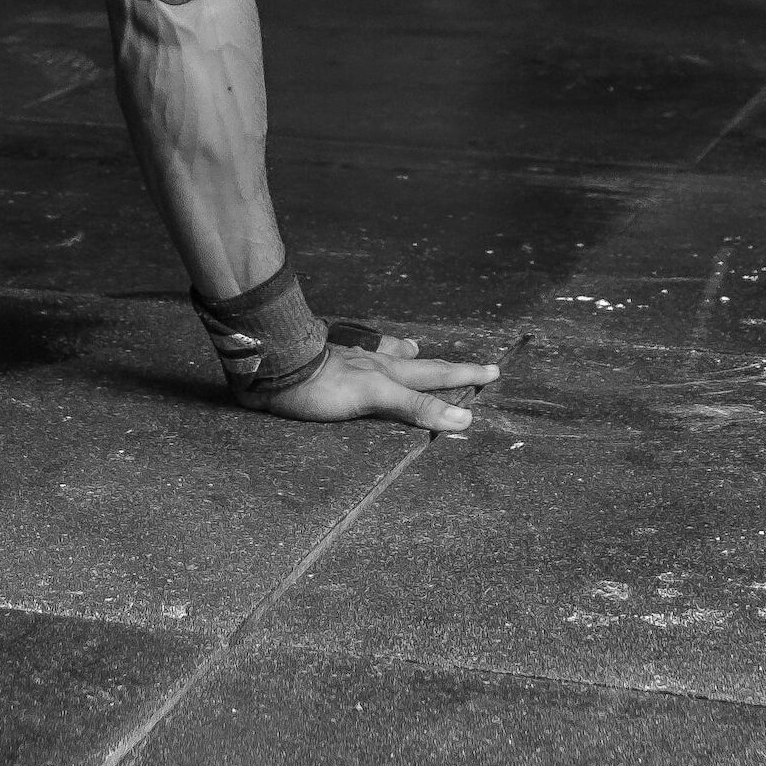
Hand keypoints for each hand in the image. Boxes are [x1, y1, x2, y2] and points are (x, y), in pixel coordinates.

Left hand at [250, 333, 497, 433]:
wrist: (271, 364)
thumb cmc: (321, 382)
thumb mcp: (375, 395)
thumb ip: (416, 404)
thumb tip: (464, 416)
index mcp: (388, 371)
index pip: (435, 375)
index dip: (464, 376)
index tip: (494, 372)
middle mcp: (373, 361)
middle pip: (417, 364)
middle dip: (446, 367)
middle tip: (475, 363)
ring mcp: (349, 360)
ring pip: (386, 355)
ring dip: (405, 354)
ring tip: (415, 348)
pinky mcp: (325, 364)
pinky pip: (357, 358)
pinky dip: (369, 354)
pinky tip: (361, 354)